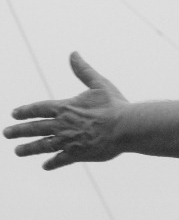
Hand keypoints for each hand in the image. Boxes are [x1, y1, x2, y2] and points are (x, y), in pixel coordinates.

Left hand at [4, 52, 126, 170]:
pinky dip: (52, 162)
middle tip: (6, 133)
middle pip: (35, 128)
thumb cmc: (115, 105)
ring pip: (43, 145)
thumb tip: (73, 54)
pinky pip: (61, 159)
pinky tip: (45, 166)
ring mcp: (68, 141)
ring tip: (18, 151)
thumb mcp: (98, 84)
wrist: (125, 127)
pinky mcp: (78, 154)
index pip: (39, 109)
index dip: (25, 111)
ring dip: (29, 149)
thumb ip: (83, 71)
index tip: (14, 114)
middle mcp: (62, 124)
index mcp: (65, 107)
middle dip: (18, 131)